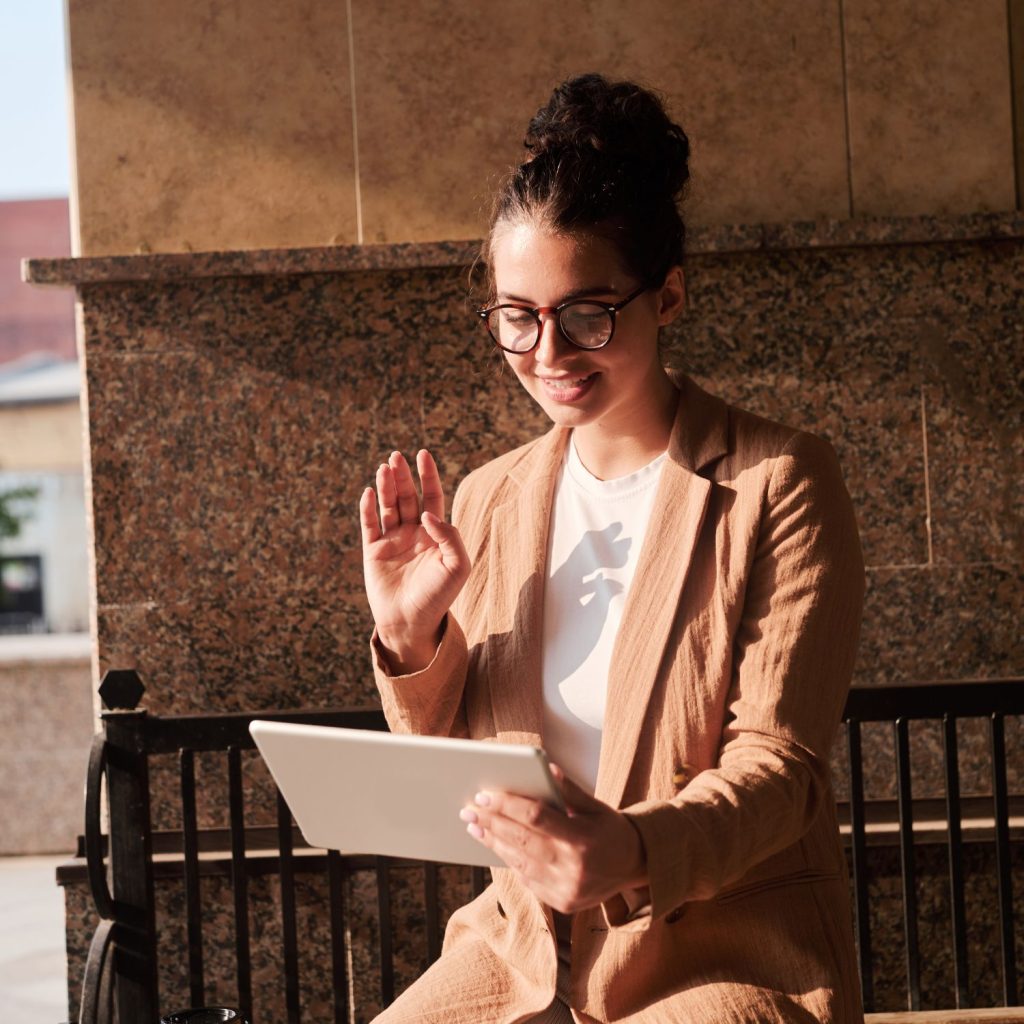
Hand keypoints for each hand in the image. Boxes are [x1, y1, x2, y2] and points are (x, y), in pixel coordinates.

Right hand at [360, 450, 469, 672]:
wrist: (411, 623)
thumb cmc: (439, 597)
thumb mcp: (456, 567)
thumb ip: (450, 537)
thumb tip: (428, 513)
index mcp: (435, 534)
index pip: (432, 497)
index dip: (428, 476)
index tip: (423, 454)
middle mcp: (413, 533)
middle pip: (407, 497)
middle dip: (403, 476)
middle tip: (396, 456)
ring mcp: (392, 541)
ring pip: (388, 506)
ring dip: (386, 486)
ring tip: (384, 468)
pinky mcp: (373, 552)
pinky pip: (369, 525)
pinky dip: (368, 508)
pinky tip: (370, 492)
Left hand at [459, 765, 648, 914]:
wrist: (635, 867)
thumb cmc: (611, 829)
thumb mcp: (596, 805)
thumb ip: (569, 789)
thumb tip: (543, 767)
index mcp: (583, 839)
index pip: (537, 818)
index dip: (508, 805)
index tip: (485, 794)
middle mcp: (573, 869)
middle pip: (522, 842)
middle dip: (492, 823)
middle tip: (469, 809)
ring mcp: (566, 890)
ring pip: (520, 863)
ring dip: (494, 843)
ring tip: (475, 826)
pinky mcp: (561, 904)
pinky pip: (528, 880)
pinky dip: (511, 861)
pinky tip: (496, 845)